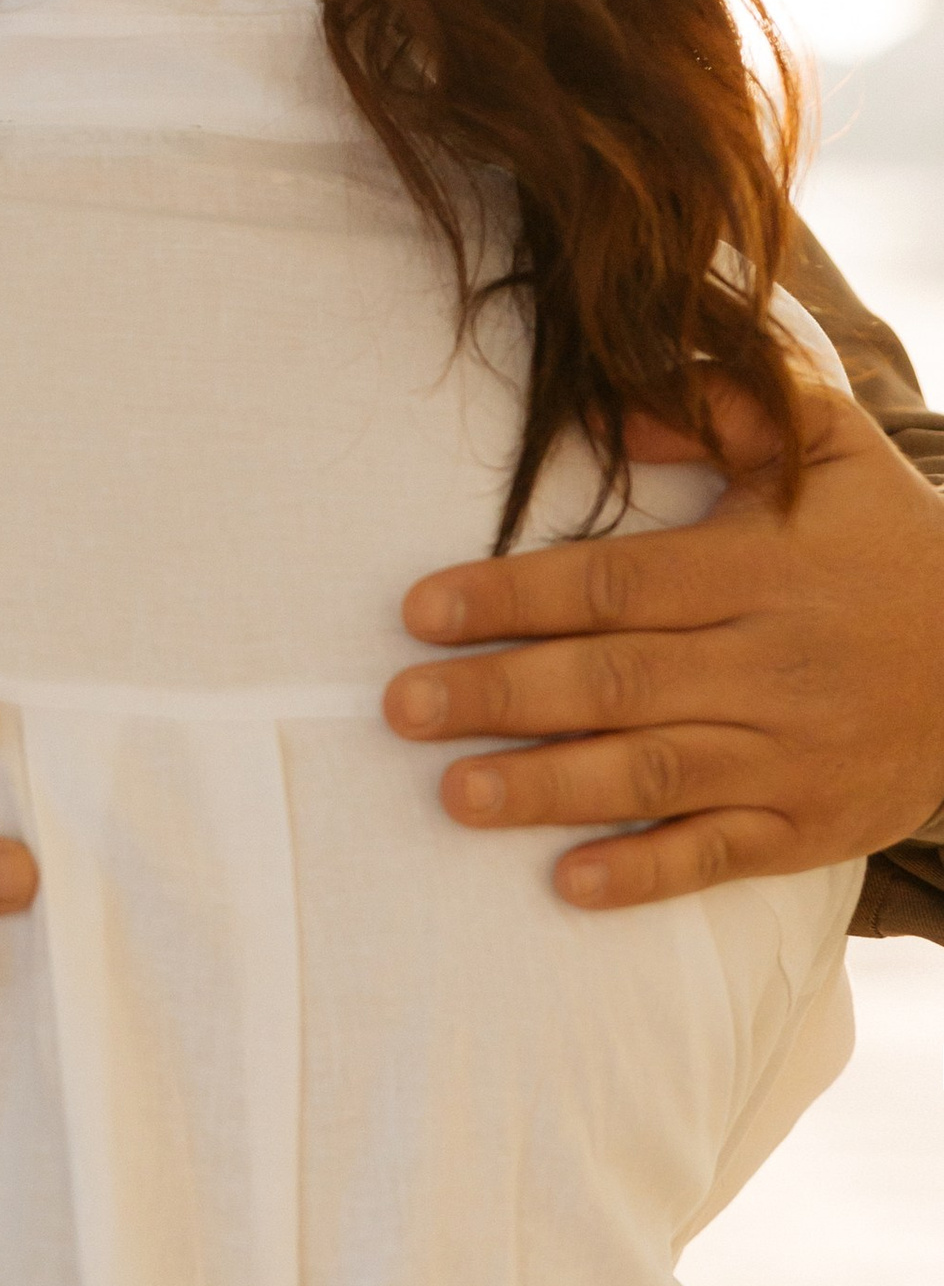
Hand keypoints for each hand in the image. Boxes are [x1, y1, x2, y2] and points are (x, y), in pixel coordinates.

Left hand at [384, 379, 943, 908]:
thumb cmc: (885, 540)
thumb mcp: (826, 440)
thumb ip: (720, 402)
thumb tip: (607, 407)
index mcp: (758, 569)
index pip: (616, 583)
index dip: (513, 596)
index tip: (420, 608)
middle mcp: (768, 664)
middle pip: (615, 681)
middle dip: (500, 694)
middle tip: (400, 707)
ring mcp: (790, 753)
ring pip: (653, 773)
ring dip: (547, 787)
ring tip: (452, 794)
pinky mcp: (809, 826)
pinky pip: (719, 855)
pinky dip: (645, 873)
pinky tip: (568, 882)